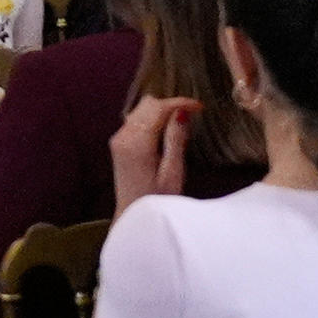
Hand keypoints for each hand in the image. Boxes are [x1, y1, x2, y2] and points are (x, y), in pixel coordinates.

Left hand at [110, 93, 189, 213]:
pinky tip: (165, 130)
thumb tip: (181, 112)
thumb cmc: (157, 199)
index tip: (199, 107)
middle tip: (192, 115)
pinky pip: (136, 119)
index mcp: (137, 143)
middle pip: (148, 104)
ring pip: (141, 109)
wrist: (132, 215)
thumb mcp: (173, 172)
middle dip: (171, 105)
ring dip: (161, 111)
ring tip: (181, 123)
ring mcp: (118, 138)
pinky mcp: (118, 143)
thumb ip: (176, 140)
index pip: (158, 108)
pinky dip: (152, 118)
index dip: (180, 103)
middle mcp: (123, 136)